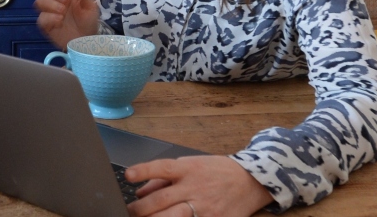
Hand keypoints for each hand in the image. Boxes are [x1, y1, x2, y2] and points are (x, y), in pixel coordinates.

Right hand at [34, 0, 100, 49]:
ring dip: (51, 4)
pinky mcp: (46, 25)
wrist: (87, 41)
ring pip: (39, 1)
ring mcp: (49, 12)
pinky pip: (41, 18)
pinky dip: (49, 18)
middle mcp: (54, 0)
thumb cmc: (89, 21)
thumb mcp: (92, 7)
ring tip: (63, 12)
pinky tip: (60, 21)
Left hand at [125, 156, 272, 216]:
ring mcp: (203, 207)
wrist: (250, 182)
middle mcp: (194, 187)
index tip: (127, 175)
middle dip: (140, 208)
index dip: (143, 171)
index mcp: (188, 169)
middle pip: (161, 199)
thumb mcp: (190, 165)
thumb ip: (164, 177)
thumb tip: (140, 190)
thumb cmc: (216, 172)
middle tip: (129, 212)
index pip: (161, 168)